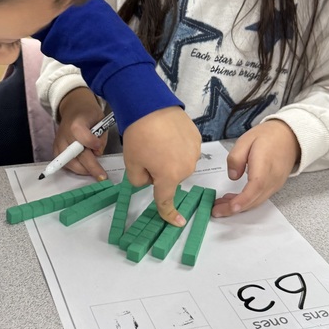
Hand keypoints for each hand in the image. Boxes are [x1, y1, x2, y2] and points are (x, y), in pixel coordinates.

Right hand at [53, 88, 109, 179]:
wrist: (74, 109)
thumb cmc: (89, 114)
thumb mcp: (101, 120)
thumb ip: (101, 137)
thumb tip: (97, 154)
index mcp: (77, 123)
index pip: (83, 137)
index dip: (92, 144)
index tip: (98, 148)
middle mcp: (65, 134)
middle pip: (77, 155)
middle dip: (91, 167)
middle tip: (102, 177)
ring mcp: (59, 143)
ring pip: (69, 163)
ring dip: (83, 170)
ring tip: (94, 172)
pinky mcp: (56, 149)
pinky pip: (64, 164)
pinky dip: (75, 168)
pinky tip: (85, 168)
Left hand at [121, 107, 200, 225]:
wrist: (150, 105)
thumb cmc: (139, 134)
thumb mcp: (131, 163)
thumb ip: (139, 180)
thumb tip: (148, 180)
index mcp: (169, 177)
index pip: (166, 201)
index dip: (169, 214)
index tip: (177, 223)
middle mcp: (186, 167)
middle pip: (171, 179)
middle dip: (159, 172)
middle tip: (146, 153)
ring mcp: (193, 153)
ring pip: (179, 165)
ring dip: (169, 159)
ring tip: (156, 141)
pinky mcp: (197, 139)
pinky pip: (185, 151)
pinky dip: (176, 147)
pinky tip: (167, 135)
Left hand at [212, 120, 299, 217]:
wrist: (289, 136)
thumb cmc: (269, 136)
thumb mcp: (246, 140)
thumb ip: (236, 158)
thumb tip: (232, 175)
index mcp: (265, 165)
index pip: (255, 186)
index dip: (243, 199)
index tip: (230, 207)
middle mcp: (273, 178)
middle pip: (254, 199)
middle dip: (233, 208)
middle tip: (215, 209)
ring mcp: (275, 184)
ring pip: (256, 201)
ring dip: (238, 206)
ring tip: (220, 204)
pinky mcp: (274, 186)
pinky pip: (259, 198)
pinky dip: (246, 202)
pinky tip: (233, 199)